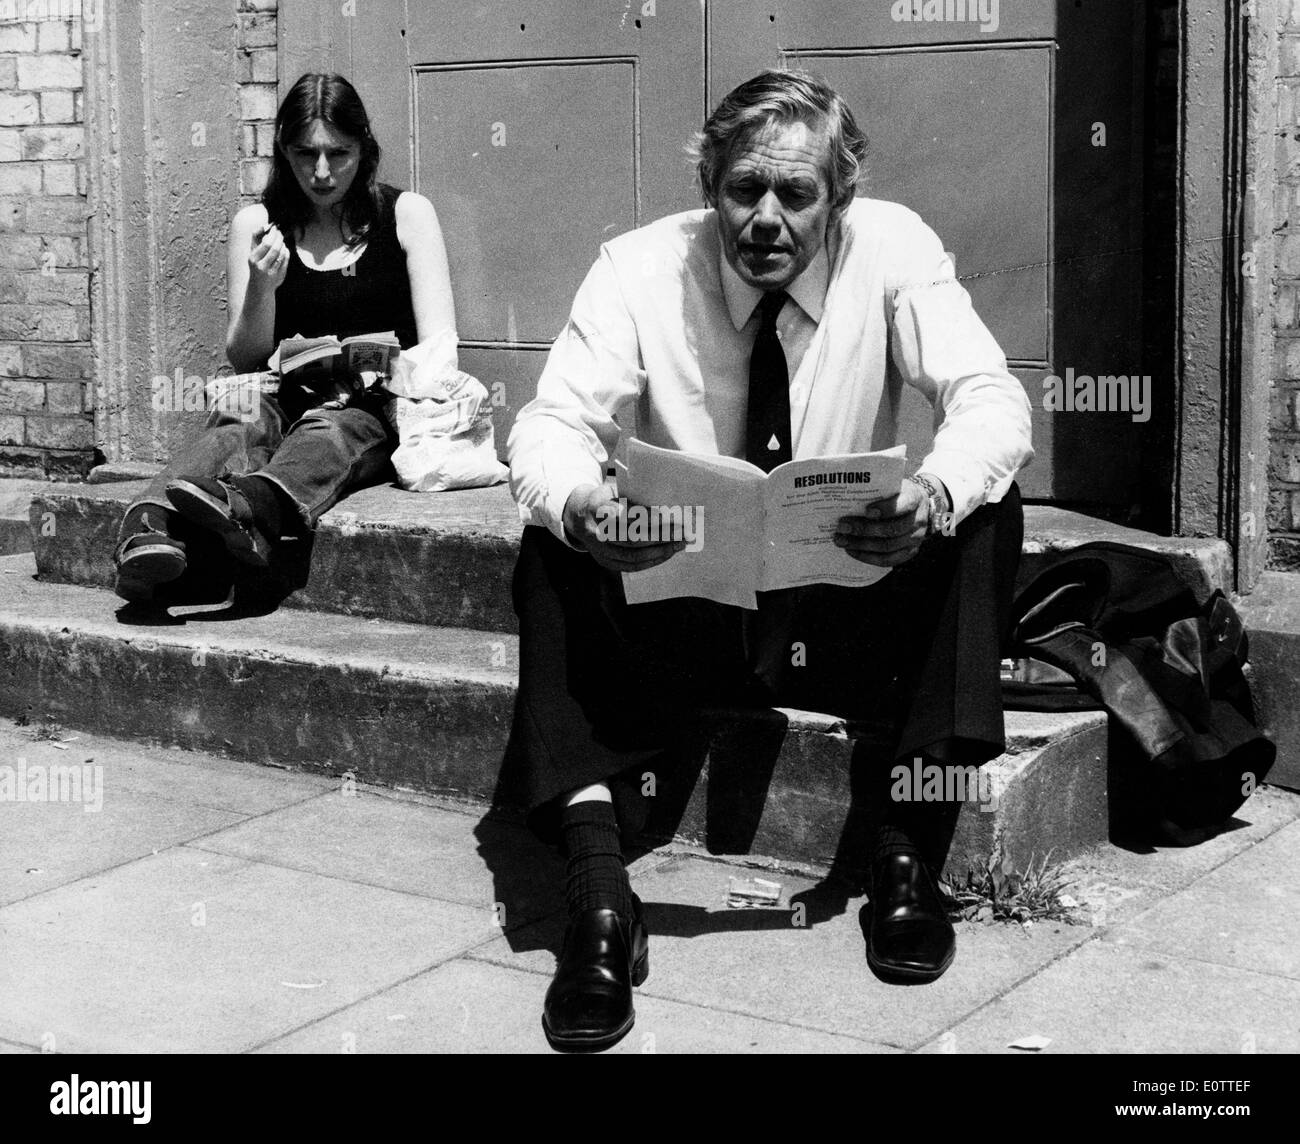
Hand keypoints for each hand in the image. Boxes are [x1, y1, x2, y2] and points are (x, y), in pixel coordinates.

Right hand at [248, 223, 289, 292]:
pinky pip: (286, 261)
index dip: (272, 234)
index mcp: (253, 258)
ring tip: (281, 241)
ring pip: (281, 254)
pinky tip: (284, 249)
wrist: (259, 286)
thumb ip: (256, 238)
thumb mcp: (252, 252)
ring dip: (283, 245)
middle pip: (275, 248)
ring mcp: (271, 272)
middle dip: (279, 239)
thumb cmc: (256, 264)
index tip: (275, 228)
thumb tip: (266, 225)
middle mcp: (261, 266)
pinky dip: (286, 253)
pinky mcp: (279, 276)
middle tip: (280, 233)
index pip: (265, 244)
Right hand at [562, 484, 685, 573]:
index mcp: (596, 507)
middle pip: (631, 538)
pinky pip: (631, 566)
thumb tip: (669, 500)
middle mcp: (594, 531)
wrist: (580, 516)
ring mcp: (598, 550)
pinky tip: (668, 553)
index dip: (646, 517)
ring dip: (661, 551)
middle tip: (683, 531)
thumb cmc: (606, 498)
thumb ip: (633, 494)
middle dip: (661, 536)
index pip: (623, 514)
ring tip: (681, 543)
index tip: (668, 515)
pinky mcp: (605, 561)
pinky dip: (652, 560)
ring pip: (633, 555)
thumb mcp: (614, 488)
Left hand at [834, 476, 930, 567]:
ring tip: (842, 540)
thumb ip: (876, 491)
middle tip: (842, 527)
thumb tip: (845, 498)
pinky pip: (887, 560)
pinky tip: (851, 550)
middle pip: (892, 529)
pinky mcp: (908, 552)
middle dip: (864, 529)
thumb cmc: (895, 494)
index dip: (886, 509)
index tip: (866, 511)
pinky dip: (867, 557)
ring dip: (861, 545)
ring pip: (887, 547)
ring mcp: (915, 539)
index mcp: (915, 498)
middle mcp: (918, 520)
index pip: (904, 505)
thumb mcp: (891, 486)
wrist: (915, 507)